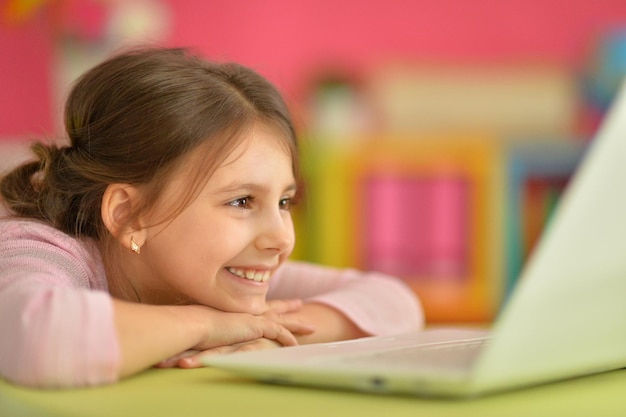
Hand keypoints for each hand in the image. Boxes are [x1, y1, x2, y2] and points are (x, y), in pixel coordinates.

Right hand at [156, 300, 314, 368]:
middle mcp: (246, 311)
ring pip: (282, 319)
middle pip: (273, 307)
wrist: (195, 323)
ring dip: (296, 323)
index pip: (255, 305)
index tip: (273, 300)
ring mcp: (253, 317)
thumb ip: (208, 323)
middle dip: (287, 306)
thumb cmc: (193, 325)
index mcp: (235, 308)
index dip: (265, 303)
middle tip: (299, 303)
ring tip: (311, 327)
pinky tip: (296, 344)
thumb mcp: (204, 323)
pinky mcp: (256, 326)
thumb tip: (202, 330)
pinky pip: (279, 332)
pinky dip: (288, 338)